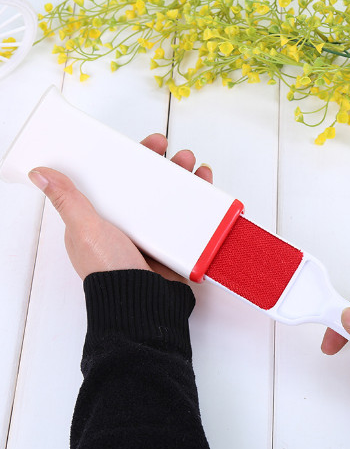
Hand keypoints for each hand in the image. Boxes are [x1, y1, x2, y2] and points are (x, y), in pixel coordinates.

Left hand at [27, 133, 211, 281]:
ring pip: (174, 199)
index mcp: (107, 217)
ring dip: (188, 181)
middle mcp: (131, 223)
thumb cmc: (109, 269)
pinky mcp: (174, 245)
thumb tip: (41, 174)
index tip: (152, 146)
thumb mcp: (84, 229)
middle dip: (169, 166)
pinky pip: (190, 220)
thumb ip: (68, 200)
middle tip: (180, 155)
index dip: (137, 159)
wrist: (140, 302)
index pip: (122, 178)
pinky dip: (202, 206)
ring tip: (198, 169)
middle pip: (152, 185)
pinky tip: (208, 192)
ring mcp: (155, 234)